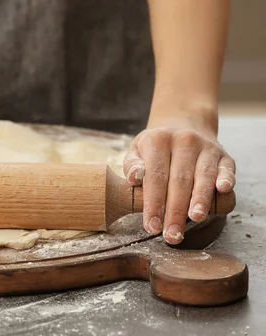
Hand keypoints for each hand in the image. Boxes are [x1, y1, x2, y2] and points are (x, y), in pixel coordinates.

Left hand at [123, 117, 235, 244]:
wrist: (183, 124)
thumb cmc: (156, 147)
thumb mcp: (137, 150)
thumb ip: (132, 165)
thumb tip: (135, 178)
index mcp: (158, 140)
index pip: (155, 176)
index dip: (154, 203)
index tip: (152, 226)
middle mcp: (183, 141)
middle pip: (179, 180)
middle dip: (175, 211)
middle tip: (172, 234)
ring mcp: (206, 147)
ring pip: (203, 175)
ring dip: (200, 199)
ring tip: (195, 218)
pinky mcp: (224, 155)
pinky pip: (226, 168)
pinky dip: (226, 178)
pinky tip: (223, 190)